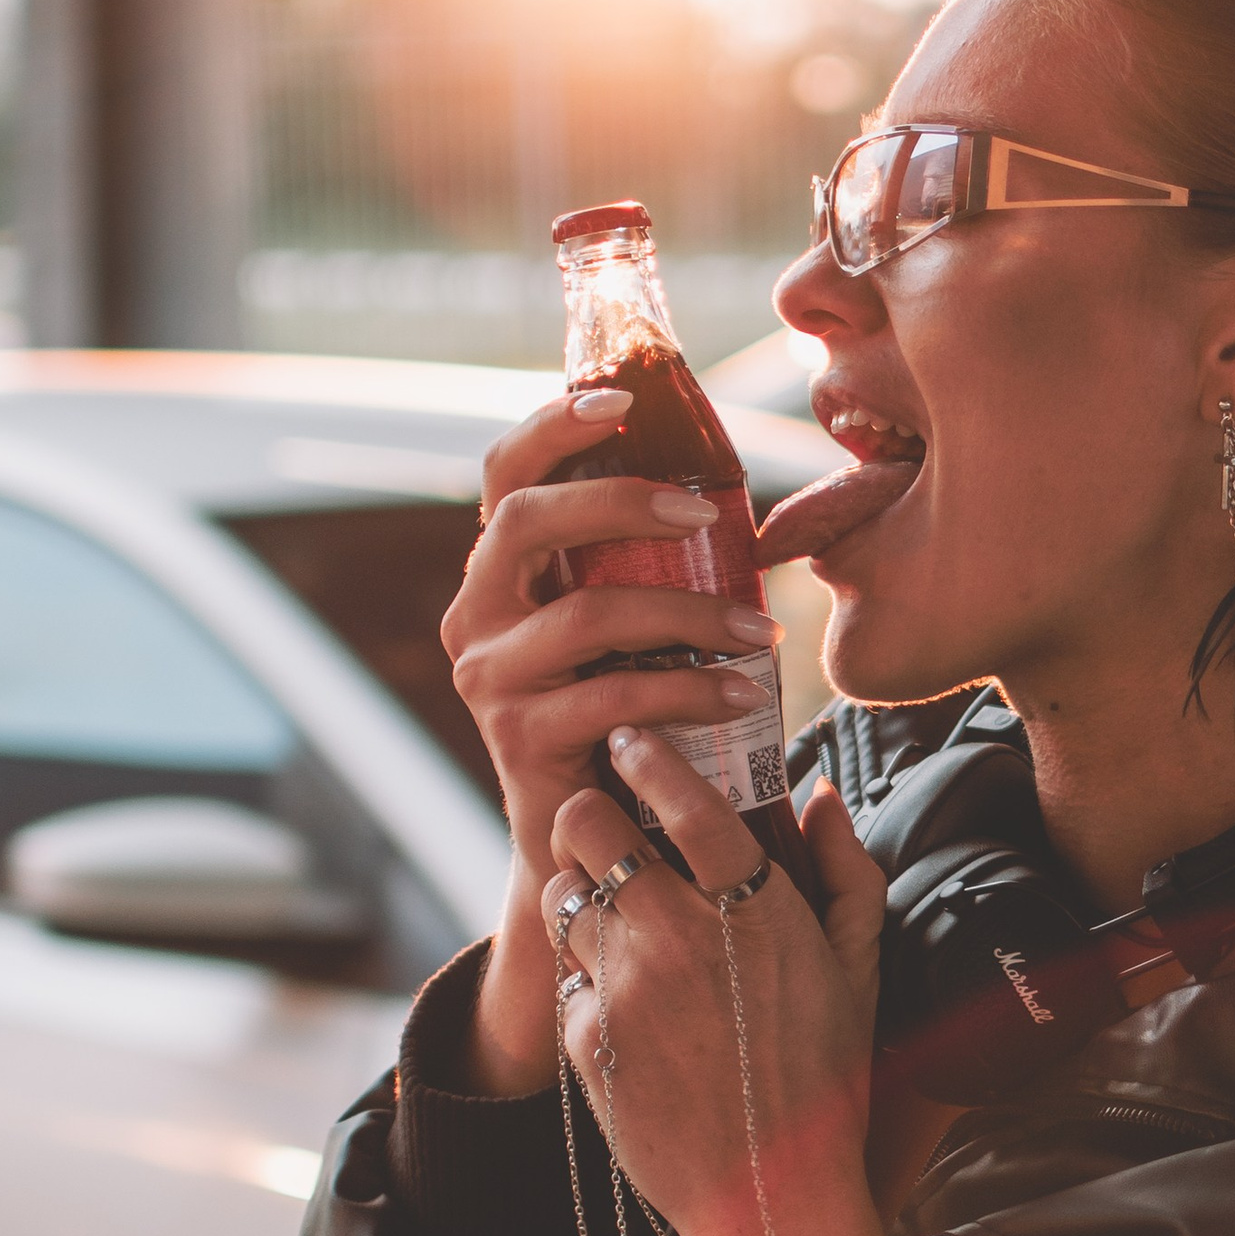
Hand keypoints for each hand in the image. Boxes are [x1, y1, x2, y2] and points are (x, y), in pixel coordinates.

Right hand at [443, 390, 785, 1090]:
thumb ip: (645, 568)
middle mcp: (476, 615)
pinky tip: (742, 693)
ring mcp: (488, 678)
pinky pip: (611, 697)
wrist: (591, 840)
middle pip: (526, 523)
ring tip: (757, 629)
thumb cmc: (625, 717)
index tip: (619, 395)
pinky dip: (688, 688)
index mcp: (502, 574)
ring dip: (686, 613)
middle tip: (705, 510)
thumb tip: (734, 497)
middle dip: (622, 502)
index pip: (503, 474)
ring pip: (586, 615)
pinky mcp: (518, 739)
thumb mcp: (627, 629)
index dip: (552, 426)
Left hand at [548, 729, 891, 1235]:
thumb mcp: (860, 969)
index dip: (648, 756)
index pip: (683, 799)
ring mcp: (626, 987)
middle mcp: (682, 936)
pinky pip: (567, 977)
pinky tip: (629, 1006)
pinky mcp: (587, 1038)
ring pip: (561, 895)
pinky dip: (589, 980)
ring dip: (580, 894)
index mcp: (757, 909)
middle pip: (586, 826)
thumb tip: (820, 796)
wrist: (769, 1194)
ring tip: (614, 917)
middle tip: (605, 831)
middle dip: (589, 818)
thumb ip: (849, 871)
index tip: (630, 741)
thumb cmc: (824, 1079)